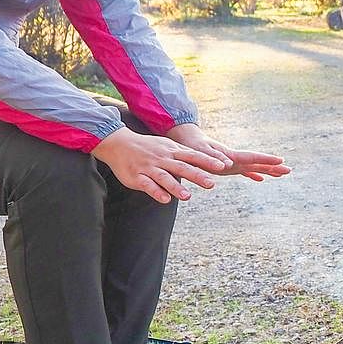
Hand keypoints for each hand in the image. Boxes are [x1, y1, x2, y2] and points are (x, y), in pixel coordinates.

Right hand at [92, 127, 228, 203]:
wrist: (119, 143)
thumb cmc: (148, 147)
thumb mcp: (168, 146)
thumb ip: (185, 155)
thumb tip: (206, 162)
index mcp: (172, 151)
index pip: (194, 156)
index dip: (208, 161)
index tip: (223, 166)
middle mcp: (163, 159)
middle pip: (183, 167)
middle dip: (197, 175)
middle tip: (211, 184)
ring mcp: (150, 168)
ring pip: (165, 178)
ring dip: (176, 187)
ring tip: (188, 196)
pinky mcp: (137, 177)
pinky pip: (148, 185)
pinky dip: (156, 192)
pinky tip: (165, 200)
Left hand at [166, 122, 289, 183]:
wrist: (186, 139)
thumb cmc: (192, 145)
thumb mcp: (201, 151)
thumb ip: (215, 157)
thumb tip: (229, 164)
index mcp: (230, 155)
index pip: (252, 157)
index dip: (266, 159)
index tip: (281, 160)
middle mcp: (234, 158)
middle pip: (258, 162)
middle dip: (273, 167)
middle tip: (289, 170)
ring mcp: (232, 161)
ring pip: (254, 166)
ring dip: (267, 170)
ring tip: (282, 174)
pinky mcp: (227, 166)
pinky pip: (244, 171)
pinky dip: (254, 174)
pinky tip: (260, 179)